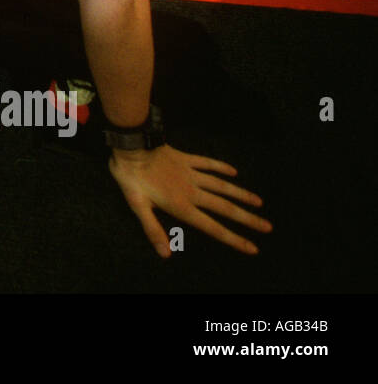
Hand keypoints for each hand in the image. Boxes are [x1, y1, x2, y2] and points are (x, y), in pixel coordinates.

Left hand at [108, 144, 271, 256]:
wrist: (133, 146)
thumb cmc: (132, 179)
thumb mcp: (137, 207)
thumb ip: (153, 229)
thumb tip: (166, 253)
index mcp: (182, 206)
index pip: (212, 227)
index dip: (233, 239)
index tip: (253, 247)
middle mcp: (192, 191)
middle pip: (225, 208)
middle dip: (247, 219)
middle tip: (268, 227)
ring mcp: (191, 173)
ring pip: (222, 186)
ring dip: (241, 194)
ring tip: (259, 202)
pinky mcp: (187, 159)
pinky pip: (208, 163)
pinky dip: (222, 167)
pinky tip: (234, 171)